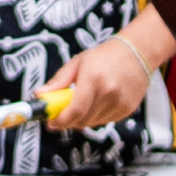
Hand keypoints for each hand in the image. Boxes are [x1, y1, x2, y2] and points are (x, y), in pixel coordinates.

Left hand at [42, 35, 157, 130]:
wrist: (137, 53)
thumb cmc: (104, 56)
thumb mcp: (77, 63)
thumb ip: (58, 81)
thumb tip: (39, 95)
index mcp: (93, 79)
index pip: (75, 110)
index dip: (61, 121)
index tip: (51, 122)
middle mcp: (108, 93)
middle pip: (82, 120)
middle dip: (68, 121)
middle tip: (61, 113)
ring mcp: (120, 102)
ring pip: (93, 123)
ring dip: (83, 118)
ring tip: (84, 101)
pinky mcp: (127, 109)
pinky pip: (105, 121)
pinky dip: (97, 116)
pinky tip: (99, 101)